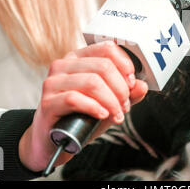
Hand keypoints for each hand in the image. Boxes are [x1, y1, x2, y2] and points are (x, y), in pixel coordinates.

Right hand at [18, 41, 147, 171]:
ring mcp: (53, 83)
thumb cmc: (80, 117)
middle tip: (125, 106)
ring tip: (117, 114)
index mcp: (78, 58)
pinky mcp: (47, 102)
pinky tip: (102, 115)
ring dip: (111, 101)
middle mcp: (63, 65)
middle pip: (103, 66)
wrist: (54, 140)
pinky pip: (75, 99)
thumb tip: (142, 85)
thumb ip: (127, 94)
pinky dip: (94, 107)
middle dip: (120, 88)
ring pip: (92, 82)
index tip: (132, 83)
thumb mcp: (109, 103)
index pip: (106, 48)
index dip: (125, 65)